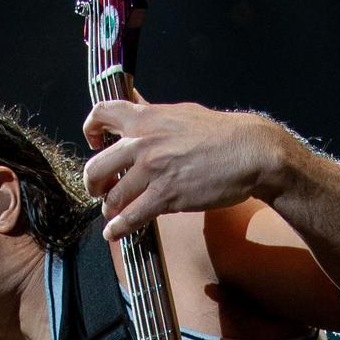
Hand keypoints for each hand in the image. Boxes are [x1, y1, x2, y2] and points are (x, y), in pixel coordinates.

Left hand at [81, 96, 287, 239]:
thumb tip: (137, 106)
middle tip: (100, 190)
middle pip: (97, 166)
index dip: (90, 129)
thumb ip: (154, 113)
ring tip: (114, 213)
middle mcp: (143, 142)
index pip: (102, 113)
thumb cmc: (220, 133)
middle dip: (93, 184)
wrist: (249, 151)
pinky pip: (132, 216)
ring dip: (109, 209)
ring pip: (113, 197)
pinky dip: (118, 228)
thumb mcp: (180, 113)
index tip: (94, 142)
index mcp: (146, 118)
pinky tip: (114, 234)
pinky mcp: (166, 195)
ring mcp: (153, 170)